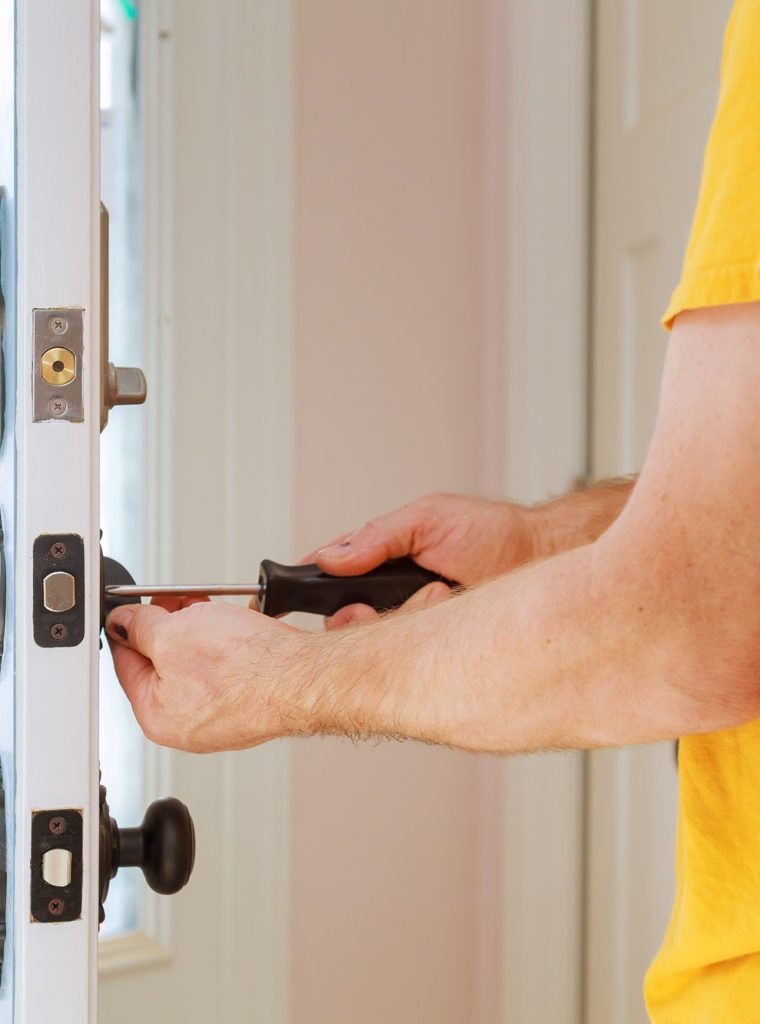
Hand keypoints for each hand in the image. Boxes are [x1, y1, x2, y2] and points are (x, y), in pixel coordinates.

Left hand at [106, 596, 313, 752]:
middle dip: (168, 627)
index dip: (128, 627)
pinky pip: (227, 671)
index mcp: (157, 717)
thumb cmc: (247, 670)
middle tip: (176, 602)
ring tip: (212, 613)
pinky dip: (228, 648)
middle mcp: (188, 725)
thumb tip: (123, 622)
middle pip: (163, 665)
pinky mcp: (250, 704)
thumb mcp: (172, 634)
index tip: (134, 608)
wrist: (303, 678)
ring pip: (197, 665)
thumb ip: (139, 626)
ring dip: (199, 633)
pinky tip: (237, 632)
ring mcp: (222, 716)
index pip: (126, 664)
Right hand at [306, 492, 533, 627]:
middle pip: (344, 617)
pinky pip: (410, 655)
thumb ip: (377, 535)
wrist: (542, 556)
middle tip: (369, 609)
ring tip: (437, 593)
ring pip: (375, 640)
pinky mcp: (436, 647)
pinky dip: (421, 636)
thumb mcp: (427, 517)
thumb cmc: (491, 532)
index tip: (294, 596)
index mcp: (380, 557)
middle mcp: (391, 592)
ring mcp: (412, 621)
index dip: (310, 587)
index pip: (329, 574)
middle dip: (353, 616)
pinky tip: (444, 611)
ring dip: (398, 619)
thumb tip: (332, 556)